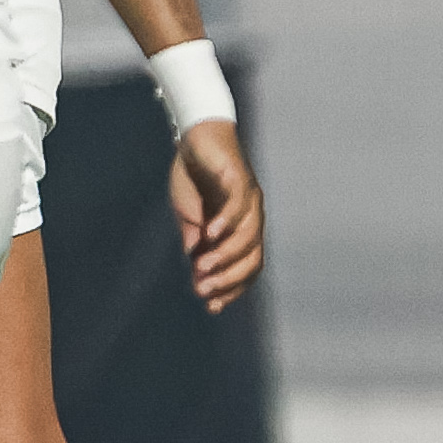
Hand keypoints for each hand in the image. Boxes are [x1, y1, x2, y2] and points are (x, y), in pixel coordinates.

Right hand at [169, 117, 263, 312]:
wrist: (195, 137)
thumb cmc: (194, 176)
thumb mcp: (189, 218)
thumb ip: (196, 244)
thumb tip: (199, 277)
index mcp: (243, 228)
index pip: (247, 266)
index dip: (233, 288)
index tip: (211, 305)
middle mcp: (252, 216)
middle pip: (252, 257)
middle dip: (229, 278)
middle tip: (203, 290)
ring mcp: (249, 198)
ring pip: (247, 236)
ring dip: (225, 256)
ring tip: (202, 268)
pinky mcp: (238, 177)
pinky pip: (237, 205)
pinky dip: (226, 222)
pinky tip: (210, 235)